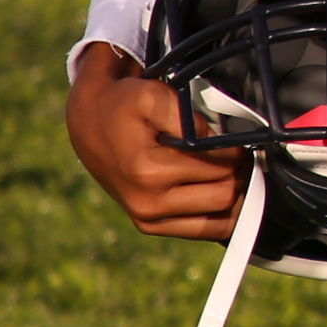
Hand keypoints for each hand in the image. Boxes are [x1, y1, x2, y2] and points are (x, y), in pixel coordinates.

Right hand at [65, 41, 242, 240]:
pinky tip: (219, 190)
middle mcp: (147, 204)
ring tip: (228, 170)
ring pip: (222, 219)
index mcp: (149, 172)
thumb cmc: (122, 104)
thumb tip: (220, 142)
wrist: (87, 121)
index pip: (224, 167)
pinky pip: (205, 231)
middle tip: (237, 153)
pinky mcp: (150, 226)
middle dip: (239, 172)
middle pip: (227, 196)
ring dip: (235, 194)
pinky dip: (221, 214)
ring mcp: (147, 220)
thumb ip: (189, 119)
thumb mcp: (152, 95)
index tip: (237, 139)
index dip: (238, 149)